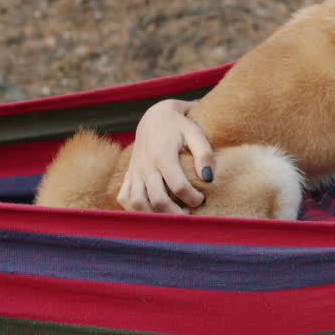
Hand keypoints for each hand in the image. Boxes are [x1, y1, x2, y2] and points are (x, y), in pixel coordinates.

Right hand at [116, 99, 214, 213]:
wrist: (154, 117)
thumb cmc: (180, 126)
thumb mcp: (195, 132)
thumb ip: (204, 153)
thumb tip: (209, 178)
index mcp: (163, 155)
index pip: (178, 186)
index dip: (193, 198)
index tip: (202, 198)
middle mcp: (146, 166)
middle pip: (157, 200)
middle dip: (176, 214)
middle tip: (190, 214)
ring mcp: (135, 171)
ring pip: (138, 203)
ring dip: (155, 216)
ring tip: (172, 217)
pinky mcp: (128, 175)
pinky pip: (124, 198)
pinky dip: (135, 210)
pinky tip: (152, 212)